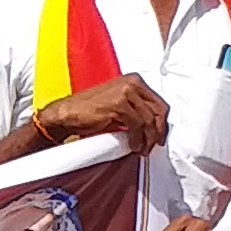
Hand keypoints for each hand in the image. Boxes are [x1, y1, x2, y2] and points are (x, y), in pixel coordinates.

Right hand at [29, 74, 171, 159]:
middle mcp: (132, 83)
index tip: (160, 136)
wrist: (68, 113)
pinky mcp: (119, 104)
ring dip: (147, 138)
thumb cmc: (90, 111)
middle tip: (154, 146)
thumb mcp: (119, 106)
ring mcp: (126, 92)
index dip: (162, 122)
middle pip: (157, 110)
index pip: (159, 102)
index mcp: (134, 80)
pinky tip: (134, 146)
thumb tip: (154, 127)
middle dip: (158, 131)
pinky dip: (137, 139)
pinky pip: (136, 125)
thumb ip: (136, 110)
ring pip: (148, 120)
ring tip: (142, 149)